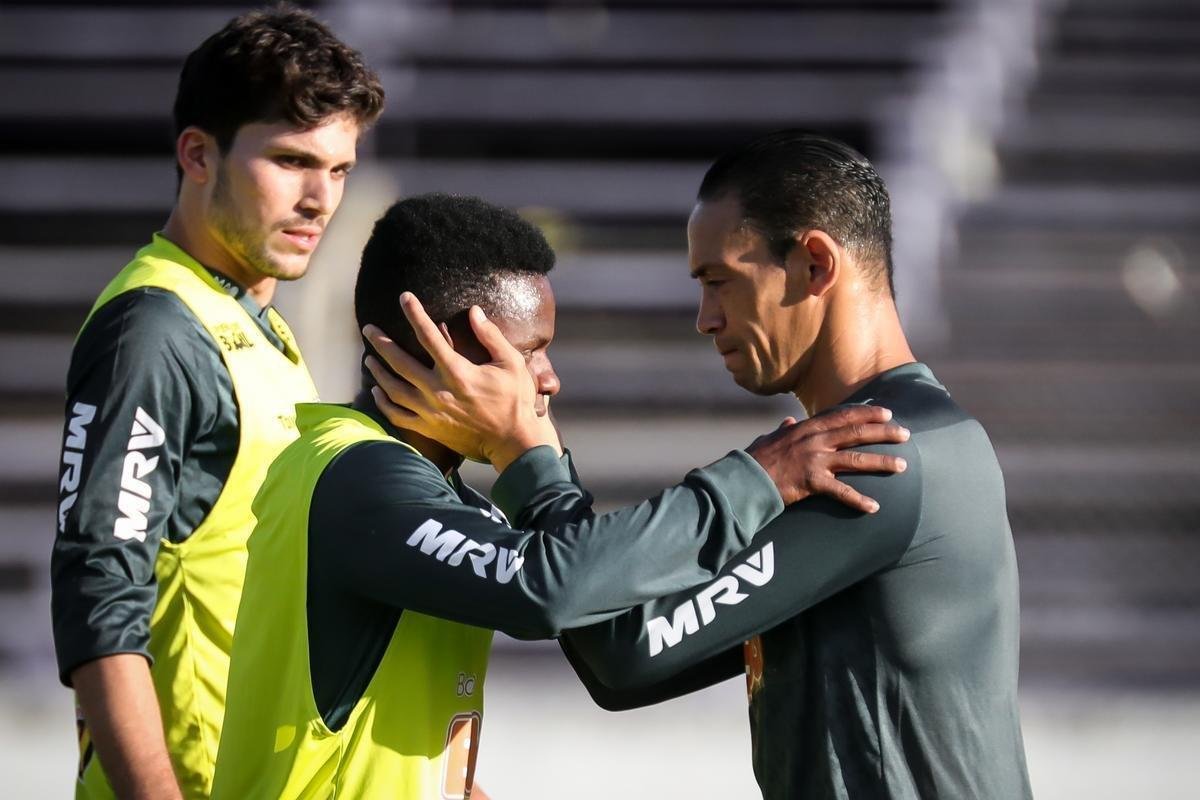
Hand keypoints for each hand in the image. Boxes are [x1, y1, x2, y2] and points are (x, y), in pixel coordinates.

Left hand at [364, 293, 559, 471]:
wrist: (512, 441)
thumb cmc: (514, 400)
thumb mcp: (511, 363)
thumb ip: (491, 336)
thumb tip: (474, 312)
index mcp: (457, 371)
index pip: (429, 336)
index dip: (415, 313)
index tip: (404, 298)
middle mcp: (437, 391)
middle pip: (399, 362)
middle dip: (380, 342)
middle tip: (368, 329)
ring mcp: (430, 412)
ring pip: (392, 389)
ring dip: (378, 371)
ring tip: (369, 358)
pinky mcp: (429, 428)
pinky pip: (397, 415)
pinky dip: (383, 403)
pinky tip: (377, 391)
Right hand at [746, 405, 909, 511]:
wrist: (744, 478)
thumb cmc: (756, 458)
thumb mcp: (771, 438)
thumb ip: (784, 429)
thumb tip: (788, 421)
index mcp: (807, 428)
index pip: (844, 416)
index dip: (867, 413)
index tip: (887, 413)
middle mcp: (815, 440)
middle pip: (856, 433)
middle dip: (884, 433)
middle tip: (906, 434)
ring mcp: (814, 460)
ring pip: (856, 459)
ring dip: (881, 462)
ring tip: (902, 465)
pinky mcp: (811, 482)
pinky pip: (841, 492)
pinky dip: (858, 500)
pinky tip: (874, 507)